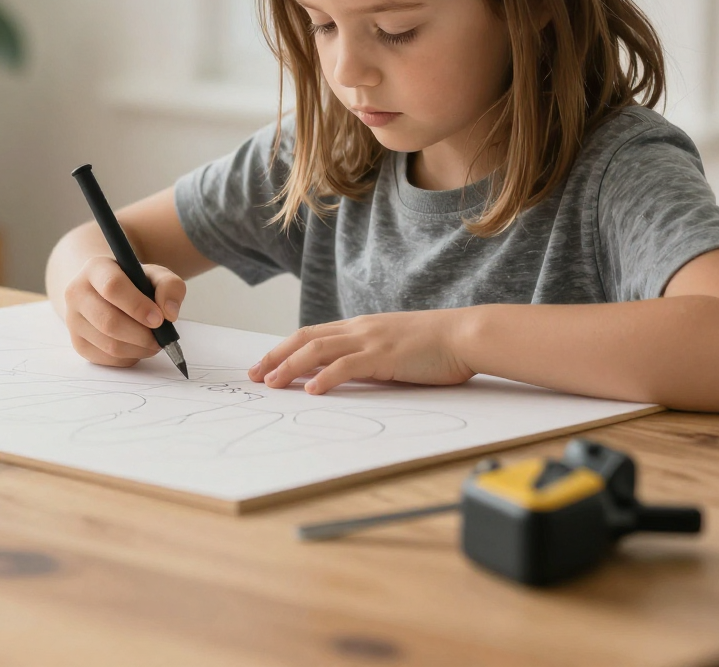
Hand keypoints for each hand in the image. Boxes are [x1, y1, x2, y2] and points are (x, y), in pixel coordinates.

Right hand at [57, 255, 185, 367]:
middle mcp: (77, 293)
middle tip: (161, 338)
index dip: (138, 306)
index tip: (159, 319)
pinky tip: (137, 346)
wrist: (105, 292)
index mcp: (95, 269)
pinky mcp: (78, 344)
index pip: (113, 287)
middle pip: (109, 322)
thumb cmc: (133, 283)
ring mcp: (73, 321)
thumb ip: (169, 286)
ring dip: (139, 349)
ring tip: (154, 342)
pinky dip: (129, 358)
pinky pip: (107, 360)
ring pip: (109, 345)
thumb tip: (169, 313)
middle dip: (142, 335)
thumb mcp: (155, 275)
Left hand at [249, 310, 475, 393]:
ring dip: (290, 367)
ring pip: (318, 350)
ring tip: (271, 383)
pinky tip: (311, 390)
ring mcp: (370, 340)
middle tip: (254, 375)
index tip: (265, 365)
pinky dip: (325, 377)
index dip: (284, 350)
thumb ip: (368, 357)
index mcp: (360, 327)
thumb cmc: (435, 346)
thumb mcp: (393, 348)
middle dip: (275, 357)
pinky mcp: (384, 355)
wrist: (465, 334)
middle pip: (305, 339)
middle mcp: (359, 329)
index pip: (312, 335)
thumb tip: (344, 375)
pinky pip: (347, 365)